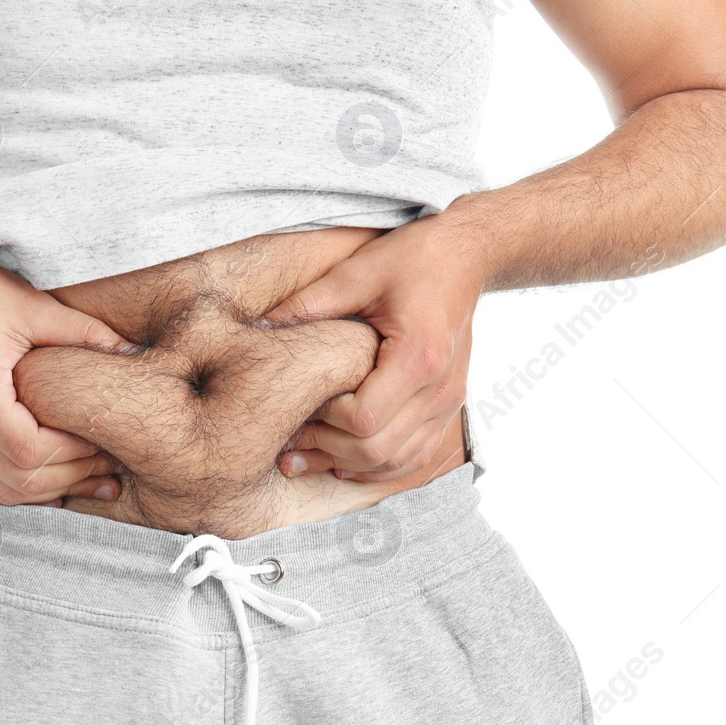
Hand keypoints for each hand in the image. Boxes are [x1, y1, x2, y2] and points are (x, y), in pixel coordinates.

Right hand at [0, 240, 133, 505]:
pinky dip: (17, 490)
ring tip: (92, 480)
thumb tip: (137, 353)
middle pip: (18, 480)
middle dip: (72, 478)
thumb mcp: (34, 305)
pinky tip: (51, 481)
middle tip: (112, 468)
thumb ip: (86, 333)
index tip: (107, 442)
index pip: (29, 450)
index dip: (74, 455)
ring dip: (48, 491)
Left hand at [263, 217, 486, 483]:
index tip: (300, 403)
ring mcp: (449, 401)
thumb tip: (259, 327)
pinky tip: (345, 461)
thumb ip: (308, 304)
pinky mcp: (449, 406)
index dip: (324, 419)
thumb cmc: (414, 259)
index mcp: (418, 356)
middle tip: (289, 443)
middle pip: (378, 449)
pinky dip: (380, 467)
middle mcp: (439, 388)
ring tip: (307, 458)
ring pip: (397, 462)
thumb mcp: (357, 272)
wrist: (466, 258)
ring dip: (350, 465)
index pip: (363, 418)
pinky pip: (417, 456)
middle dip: (327, 450)